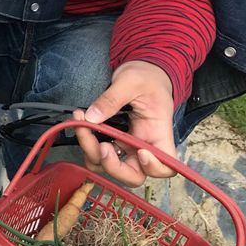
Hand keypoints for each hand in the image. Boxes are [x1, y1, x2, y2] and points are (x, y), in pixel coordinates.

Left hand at [73, 60, 177, 186]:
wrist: (142, 71)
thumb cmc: (145, 77)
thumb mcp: (130, 81)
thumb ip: (111, 99)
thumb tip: (92, 116)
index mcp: (158, 135)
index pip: (166, 167)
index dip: (153, 167)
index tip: (139, 151)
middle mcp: (143, 146)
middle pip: (132, 175)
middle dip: (111, 165)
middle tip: (100, 144)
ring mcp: (126, 145)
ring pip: (107, 165)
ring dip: (90, 150)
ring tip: (81, 122)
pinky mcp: (111, 140)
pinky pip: (96, 152)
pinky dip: (85, 141)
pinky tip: (79, 121)